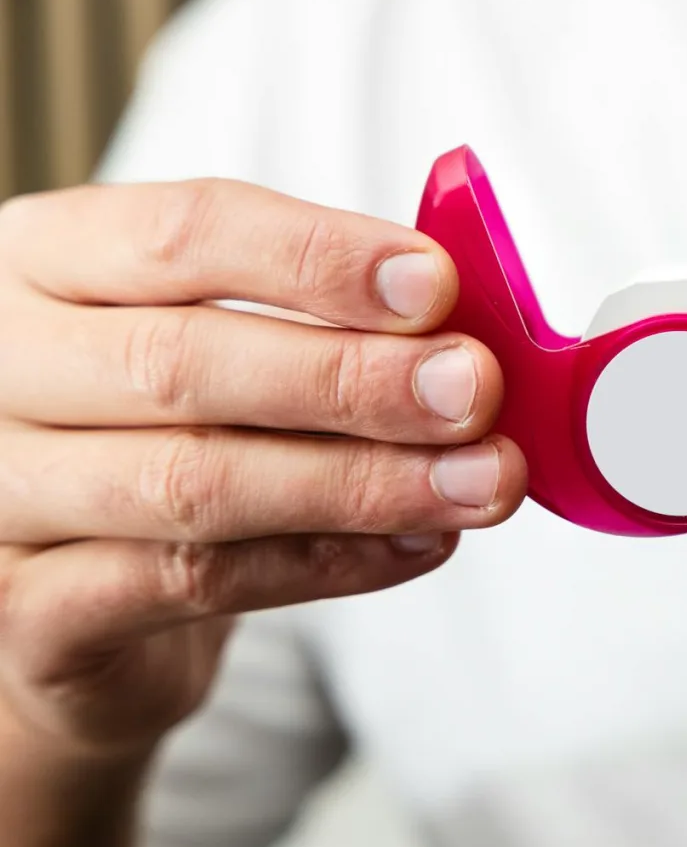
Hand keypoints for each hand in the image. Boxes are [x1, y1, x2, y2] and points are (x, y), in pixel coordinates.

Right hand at [0, 180, 525, 760]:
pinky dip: (327, 564)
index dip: (316, 256)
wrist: (75, 599)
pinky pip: (192, 584)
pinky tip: (418, 542)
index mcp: (48, 258)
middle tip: (475, 392)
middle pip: (181, 363)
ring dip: (363, 482)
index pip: (180, 231)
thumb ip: (327, 313)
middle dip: (353, 378)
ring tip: (478, 480)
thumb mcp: (224, 337)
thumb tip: (465, 317)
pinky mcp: (28, 614)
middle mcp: (1, 367)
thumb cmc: (169, 432)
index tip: (434, 284)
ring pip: (193, 484)